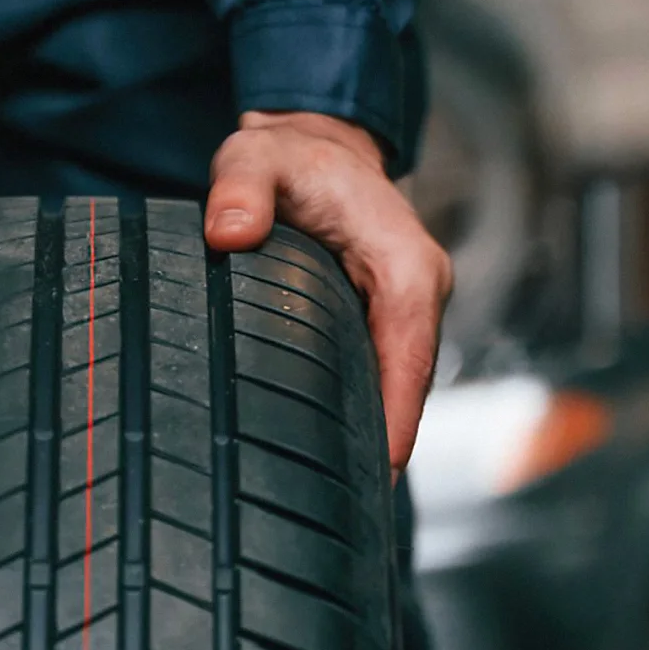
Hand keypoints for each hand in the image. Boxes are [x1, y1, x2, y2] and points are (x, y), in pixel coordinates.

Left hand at [205, 110, 451, 477]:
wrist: (317, 144)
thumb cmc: (293, 156)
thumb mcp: (256, 156)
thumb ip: (241, 187)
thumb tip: (229, 231)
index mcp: (405, 261)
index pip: (413, 352)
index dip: (399, 415)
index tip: (383, 469)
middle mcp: (419, 289)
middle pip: (410, 383)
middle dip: (385, 442)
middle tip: (338, 505)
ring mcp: (408, 307)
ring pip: (399, 383)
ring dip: (376, 432)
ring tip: (332, 496)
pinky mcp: (388, 318)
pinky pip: (384, 371)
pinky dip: (365, 408)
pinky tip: (331, 452)